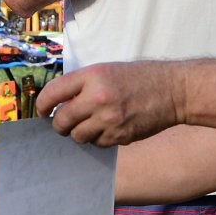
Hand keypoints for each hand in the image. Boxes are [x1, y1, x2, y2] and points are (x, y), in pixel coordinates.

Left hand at [37, 61, 185, 145]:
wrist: (174, 90)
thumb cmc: (140, 77)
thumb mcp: (108, 70)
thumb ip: (83, 85)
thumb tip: (59, 104)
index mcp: (93, 76)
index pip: (53, 94)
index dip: (42, 106)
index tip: (41, 111)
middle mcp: (98, 98)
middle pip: (61, 121)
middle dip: (59, 125)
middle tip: (62, 123)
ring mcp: (109, 119)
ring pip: (77, 136)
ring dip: (79, 133)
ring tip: (89, 125)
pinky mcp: (120, 135)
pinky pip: (97, 143)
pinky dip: (98, 139)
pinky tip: (108, 128)